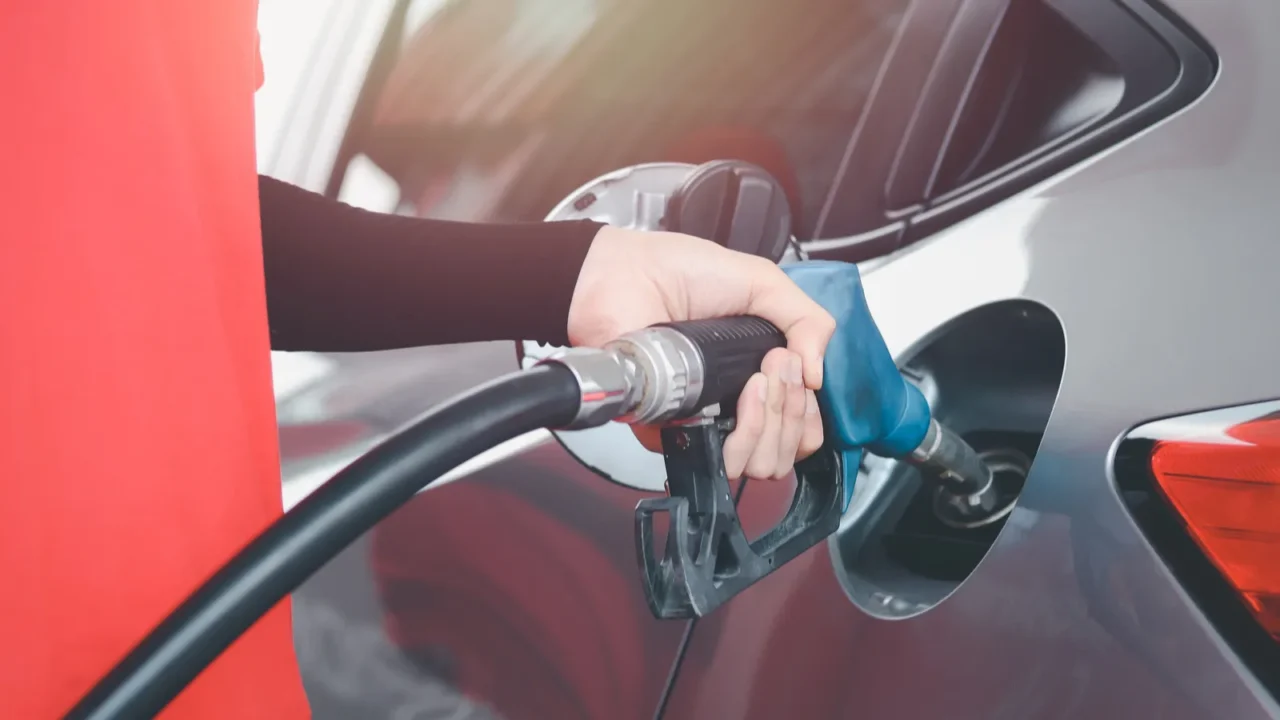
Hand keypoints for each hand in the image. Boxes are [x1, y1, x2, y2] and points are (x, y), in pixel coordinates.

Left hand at [567, 225, 834, 480]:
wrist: (630, 273)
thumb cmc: (683, 270)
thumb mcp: (763, 281)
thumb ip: (808, 321)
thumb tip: (817, 379)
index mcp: (757, 372)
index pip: (799, 424)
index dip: (808, 413)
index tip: (800, 374)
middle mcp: (732, 402)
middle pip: (785, 449)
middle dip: (792, 411)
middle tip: (775, 367)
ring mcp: (702, 418)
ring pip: (758, 462)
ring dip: (771, 424)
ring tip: (757, 384)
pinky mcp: (670, 428)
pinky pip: (714, 457)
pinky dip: (739, 435)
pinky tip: (737, 400)